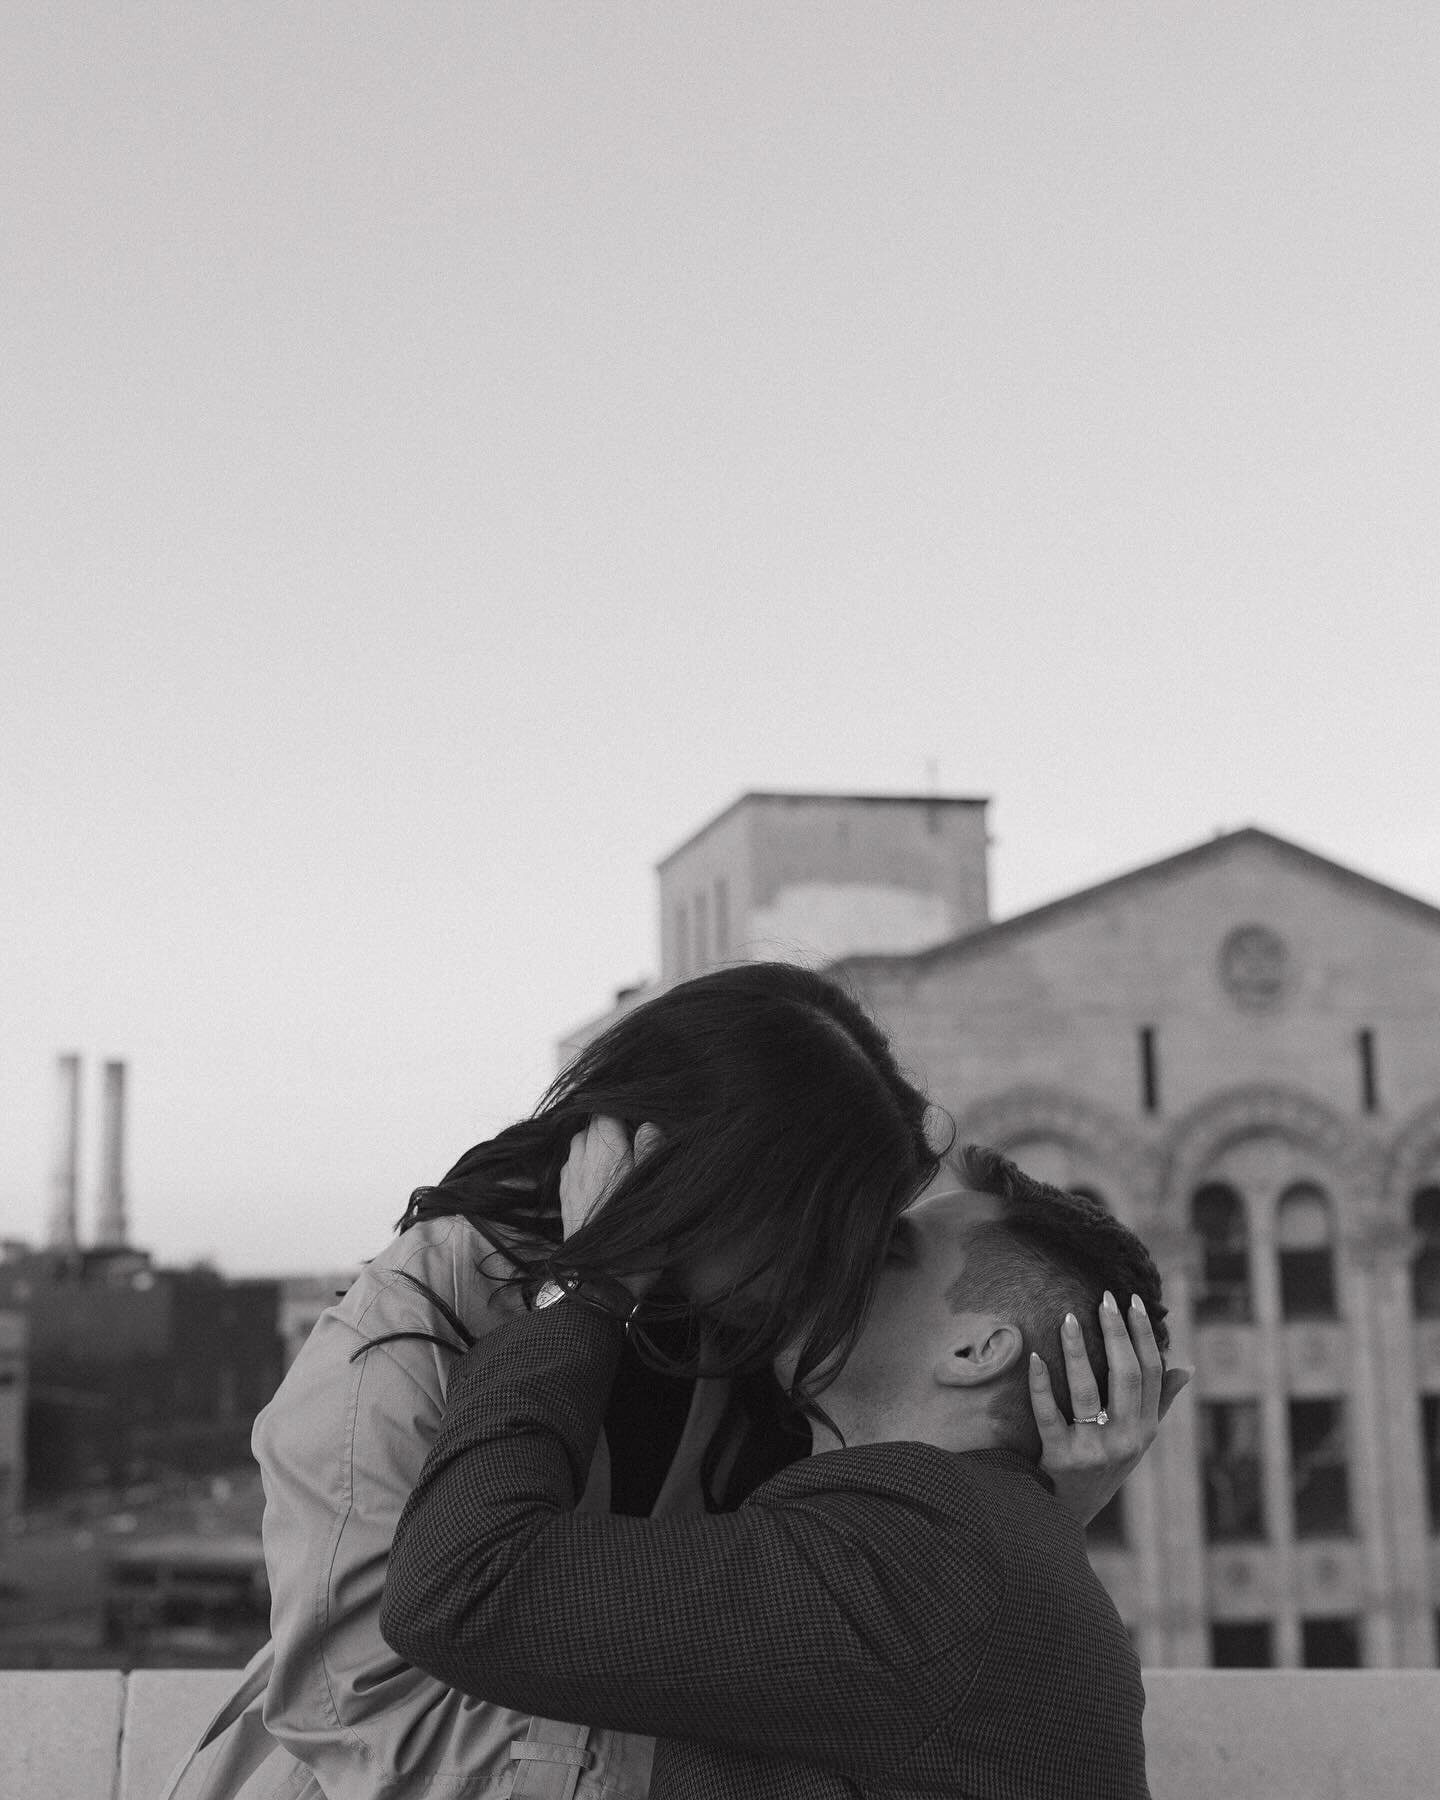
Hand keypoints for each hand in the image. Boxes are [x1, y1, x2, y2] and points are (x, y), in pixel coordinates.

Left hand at [558, 1117, 661, 1238]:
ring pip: (579, 1145)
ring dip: (595, 1145)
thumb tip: (647, 1124)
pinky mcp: (565, 1196)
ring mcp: (571, 1178)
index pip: (605, 1112)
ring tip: (616, 1159)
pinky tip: (600, 1178)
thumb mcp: (654, 1186)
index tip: (635, 1119)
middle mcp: (583, 1159)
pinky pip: (571, 1166)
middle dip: (609, 1127)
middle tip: (631, 1140)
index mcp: (606, 1150)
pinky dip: (584, 1164)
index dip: (621, 1112)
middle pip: (591, 1126)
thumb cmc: (634, 1230)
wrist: (602, 1273)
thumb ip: (650, 1149)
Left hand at [1030, 1291, 1191, 1526]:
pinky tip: (1035, 1357)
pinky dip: (1041, 1385)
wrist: (1068, 1515)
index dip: (1143, 1335)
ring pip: (1087, 1391)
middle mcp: (1125, 1439)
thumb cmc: (1104, 1466)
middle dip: (1115, 1333)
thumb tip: (1187, 1367)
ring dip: (1078, 1351)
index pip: (1151, 1373)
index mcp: (1145, 1429)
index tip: (1132, 1301)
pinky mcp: (1060, 1458)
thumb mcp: (1138, 1440)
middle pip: (1124, 1375)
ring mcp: (1093, 1450)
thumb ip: (1159, 1403)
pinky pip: (1049, 1415)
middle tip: (1103, 1298)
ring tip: (1069, 1318)